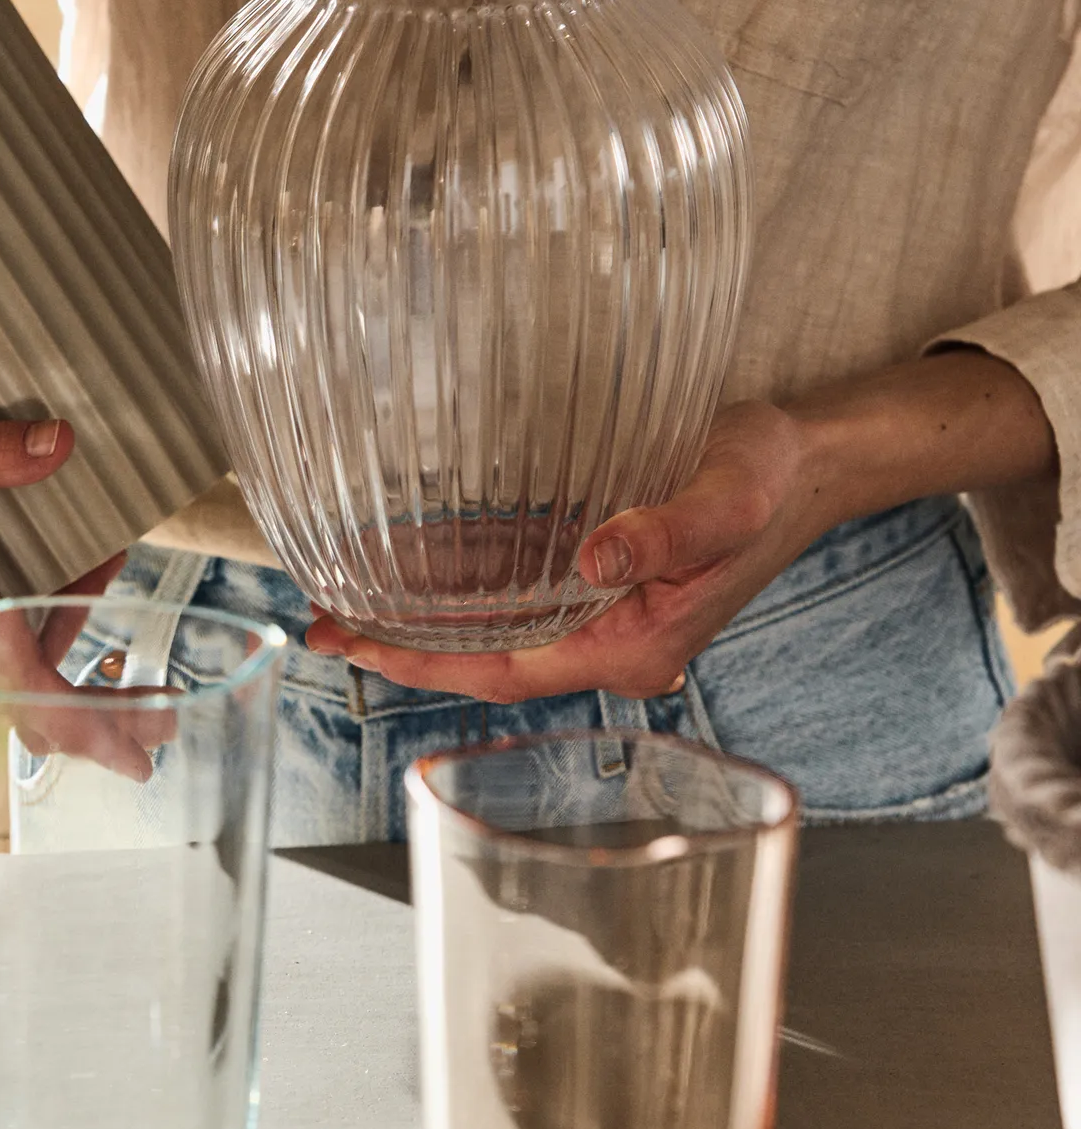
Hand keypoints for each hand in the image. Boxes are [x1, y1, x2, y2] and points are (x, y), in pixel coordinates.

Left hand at [305, 348, 1058, 703]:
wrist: (808, 458)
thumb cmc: (771, 477)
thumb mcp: (725, 499)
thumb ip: (665, 532)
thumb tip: (595, 558)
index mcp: (633, 645)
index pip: (503, 670)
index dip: (423, 661)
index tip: (354, 643)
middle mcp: (609, 641)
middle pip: (485, 658)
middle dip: (401, 644)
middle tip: (319, 621)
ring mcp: (600, 614)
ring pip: (492, 628)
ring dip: (421, 615)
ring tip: (338, 595)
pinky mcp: (595, 576)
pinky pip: (513, 593)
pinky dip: (457, 583)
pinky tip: (402, 564)